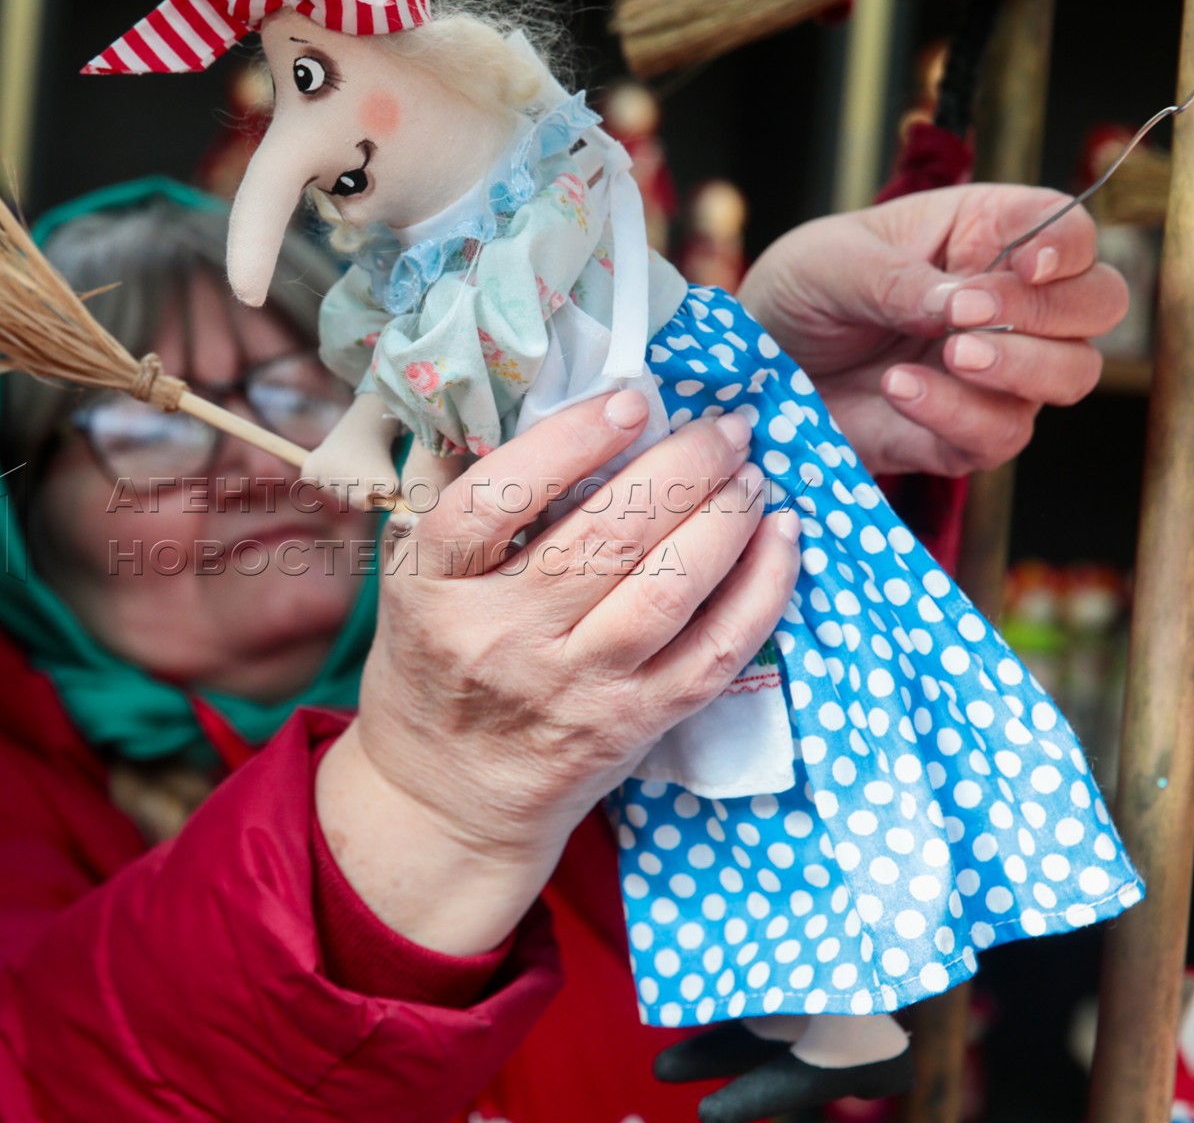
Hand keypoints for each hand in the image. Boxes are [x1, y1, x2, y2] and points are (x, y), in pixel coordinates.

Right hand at [316, 392, 800, 954]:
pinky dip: (760, 589)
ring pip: (666, 590)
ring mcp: (572, 686)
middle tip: (724, 426)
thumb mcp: (414, 581)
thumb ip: (464, 500)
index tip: (629, 402)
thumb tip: (538, 398)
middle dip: (681, 467)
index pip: (493, 502)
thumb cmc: (435, 664)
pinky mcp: (631, 724)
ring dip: (725, 518)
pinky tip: (780, 538)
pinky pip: (713, 651)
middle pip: (602, 538)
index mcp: (432, 587)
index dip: (567, 443)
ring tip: (752, 474)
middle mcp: (500, 636)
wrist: (445, 797)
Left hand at [737, 184, 1127, 476]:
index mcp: (984, 234)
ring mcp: (992, 372)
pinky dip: (960, 415)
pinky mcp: (959, 433)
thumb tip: (968, 305)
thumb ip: (901, 280)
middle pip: (1096, 305)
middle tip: (969, 319)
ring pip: (1069, 374)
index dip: (1069, 246)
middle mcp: (1006, 302)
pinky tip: (901, 390)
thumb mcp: (832, 264)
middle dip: (1049, 314)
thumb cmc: (798, 292)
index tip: (1029, 265)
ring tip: (949, 354)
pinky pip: (1000, 435)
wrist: (749, 368)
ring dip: (1020, 367)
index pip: (1070, 231)